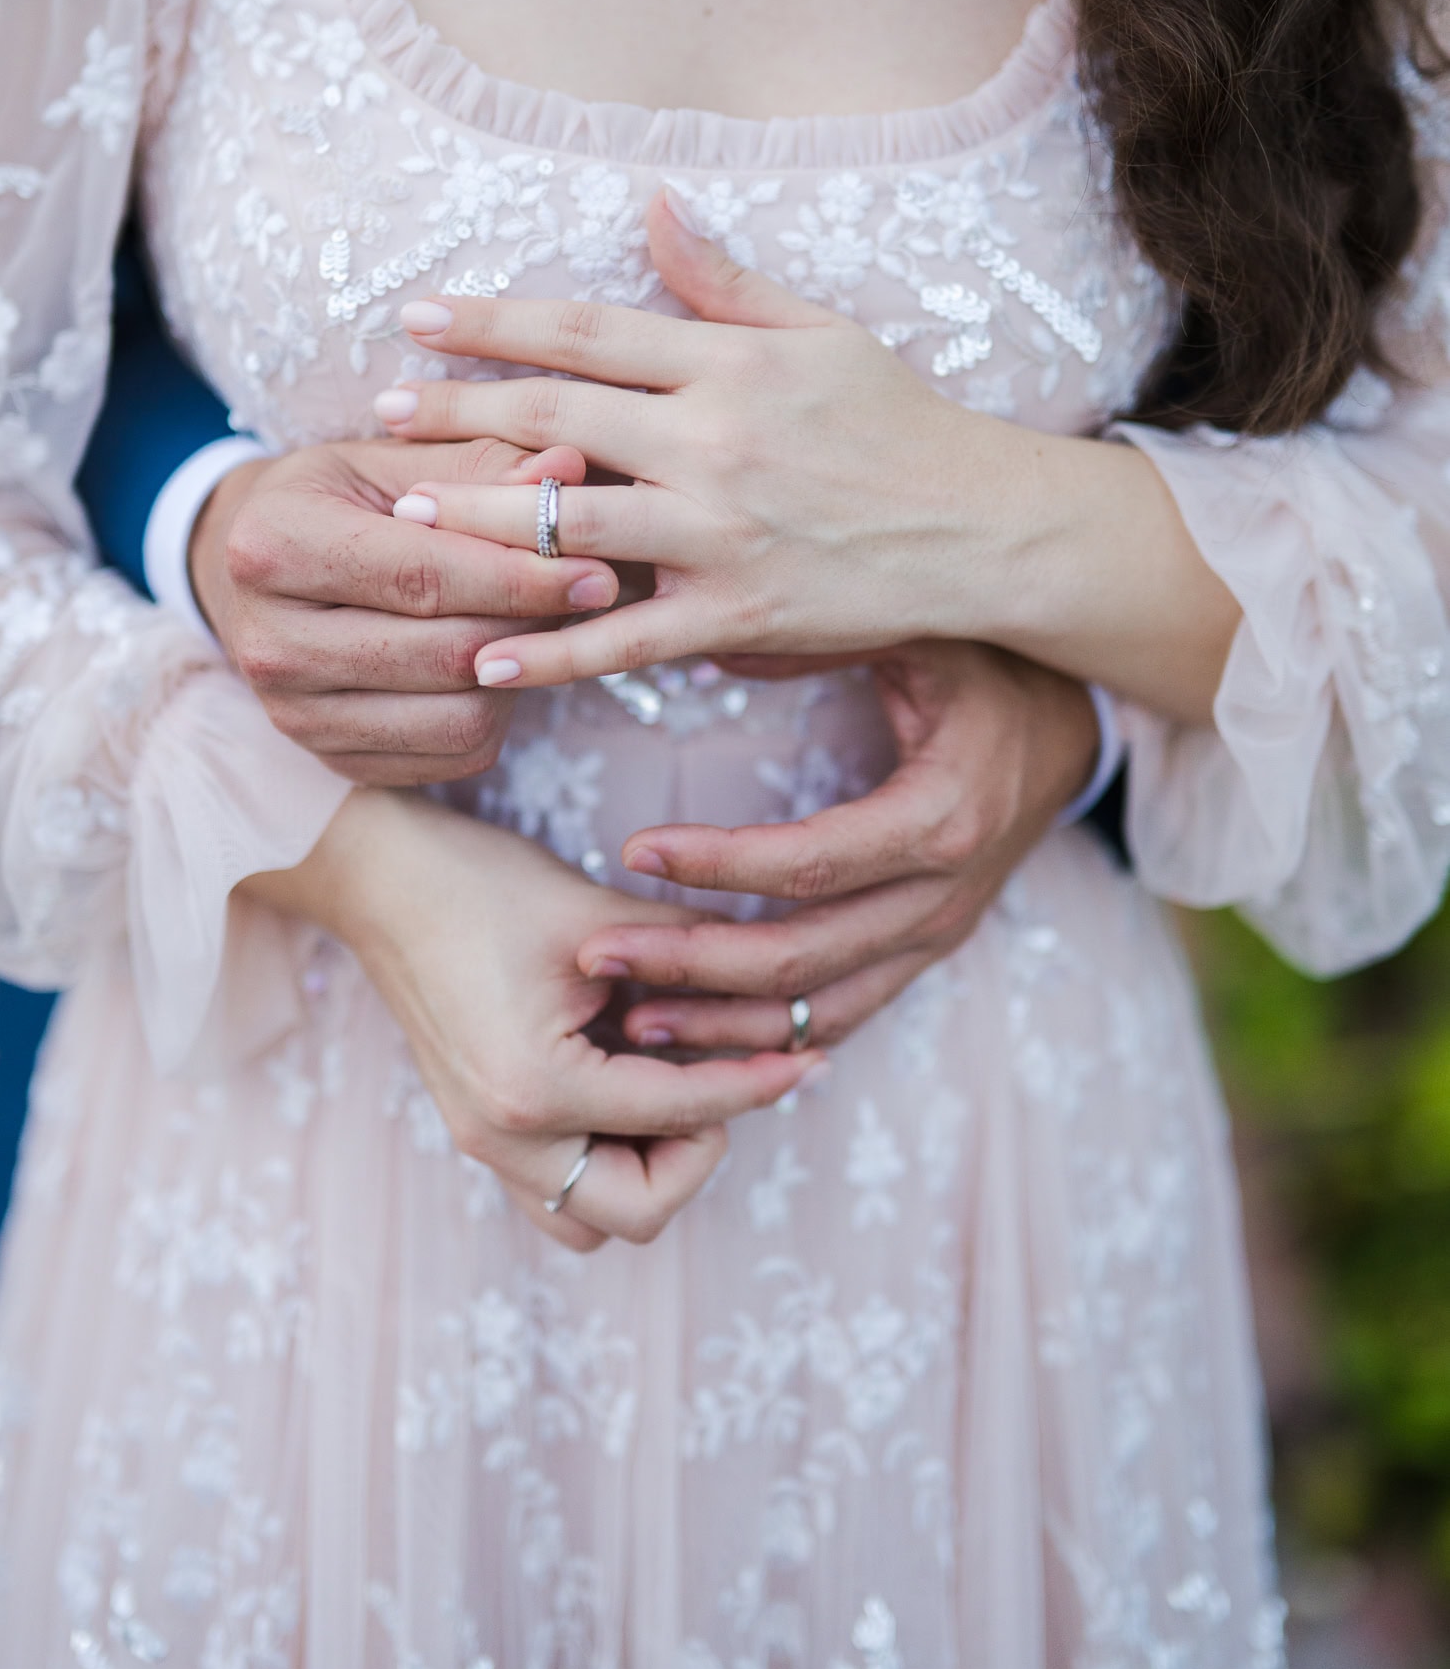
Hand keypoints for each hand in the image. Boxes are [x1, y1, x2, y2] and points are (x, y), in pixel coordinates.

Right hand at [191, 437, 617, 784]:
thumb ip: (482, 464)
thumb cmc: (338, 500)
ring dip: (522, 672)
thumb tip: (570, 469)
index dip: (520, 577)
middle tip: (593, 592)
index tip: (595, 569)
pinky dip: (499, 710)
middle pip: (445, 653)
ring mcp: (296, 714)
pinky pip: (453, 753)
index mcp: (274, 546)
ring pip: (459, 716)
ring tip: (543, 622)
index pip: (423, 575)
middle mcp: (269, 643)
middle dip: (532, 623)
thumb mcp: (393, 459)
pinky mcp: (334, 759)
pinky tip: (503, 662)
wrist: (258, 571)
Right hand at [241, 790, 820, 1248]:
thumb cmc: (480, 883)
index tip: (810, 1061)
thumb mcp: (597, 915)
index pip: (678, 1113)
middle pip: (637, 1211)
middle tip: (720, 1079)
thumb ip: (690, 959)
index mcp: (532, 1090)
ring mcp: (483, 1141)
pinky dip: (609, 1153)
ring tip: (673, 1083)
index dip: (757, 1084)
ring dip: (648, 1168)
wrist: (377, 876)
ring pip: (592, 1216)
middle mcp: (501, 1138)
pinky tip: (633, 1077)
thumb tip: (776, 984)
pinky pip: (559, 1183)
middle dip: (696, 1152)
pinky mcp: (480, 1126)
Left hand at [373, 191, 1239, 724]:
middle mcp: (714, 442)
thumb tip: (651, 204)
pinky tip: (488, 657)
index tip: (420, 315)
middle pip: (558, 419)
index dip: (494, 321)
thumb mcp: (822, 332)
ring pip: (570, 524)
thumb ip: (724, 281)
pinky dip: (554, 652)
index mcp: (730, 365)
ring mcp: (721, 532)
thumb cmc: (902, 423)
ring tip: (402, 513)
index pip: (586, 333)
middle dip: (462, 410)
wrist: (983, 529)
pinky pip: (626, 637)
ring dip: (475, 520)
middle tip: (387, 408)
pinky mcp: (737, 613)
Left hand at [573, 641, 1099, 1054]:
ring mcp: (937, 936)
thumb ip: (819, 635)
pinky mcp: (925, 954)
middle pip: (803, 959)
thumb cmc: (984, 668)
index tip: (633, 847)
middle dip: (693, 965)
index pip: (812, 865)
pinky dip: (771, 1036)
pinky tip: (701, 1034)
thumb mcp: (917, 632)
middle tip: (596, 952)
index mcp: (943, 817)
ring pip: (820, 1010)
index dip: (718, 864)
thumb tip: (705, 639)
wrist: (1073, 731)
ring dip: (722, 1022)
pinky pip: (845, 1016)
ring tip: (629, 1016)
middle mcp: (943, 896)